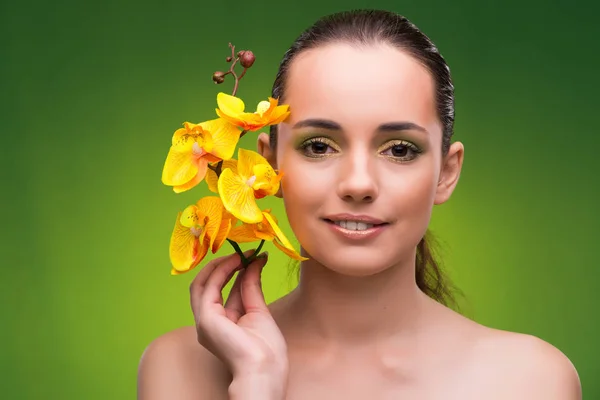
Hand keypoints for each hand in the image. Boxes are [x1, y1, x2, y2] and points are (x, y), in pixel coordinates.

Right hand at [190, 250, 288, 381]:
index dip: (233, 271)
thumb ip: (252, 286)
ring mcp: (203, 320)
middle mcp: (207, 321)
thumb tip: (255, 262)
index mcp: (220, 322)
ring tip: (241, 254)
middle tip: (242, 252)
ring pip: (202, 283)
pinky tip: (238, 261)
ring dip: (221, 265)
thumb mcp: (258, 310)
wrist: (265, 368)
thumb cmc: (265, 349)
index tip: (251, 257)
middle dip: (222, 265)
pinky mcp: (205, 318)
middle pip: (205, 285)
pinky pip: (209, 287)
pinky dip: (222, 270)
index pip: (220, 290)